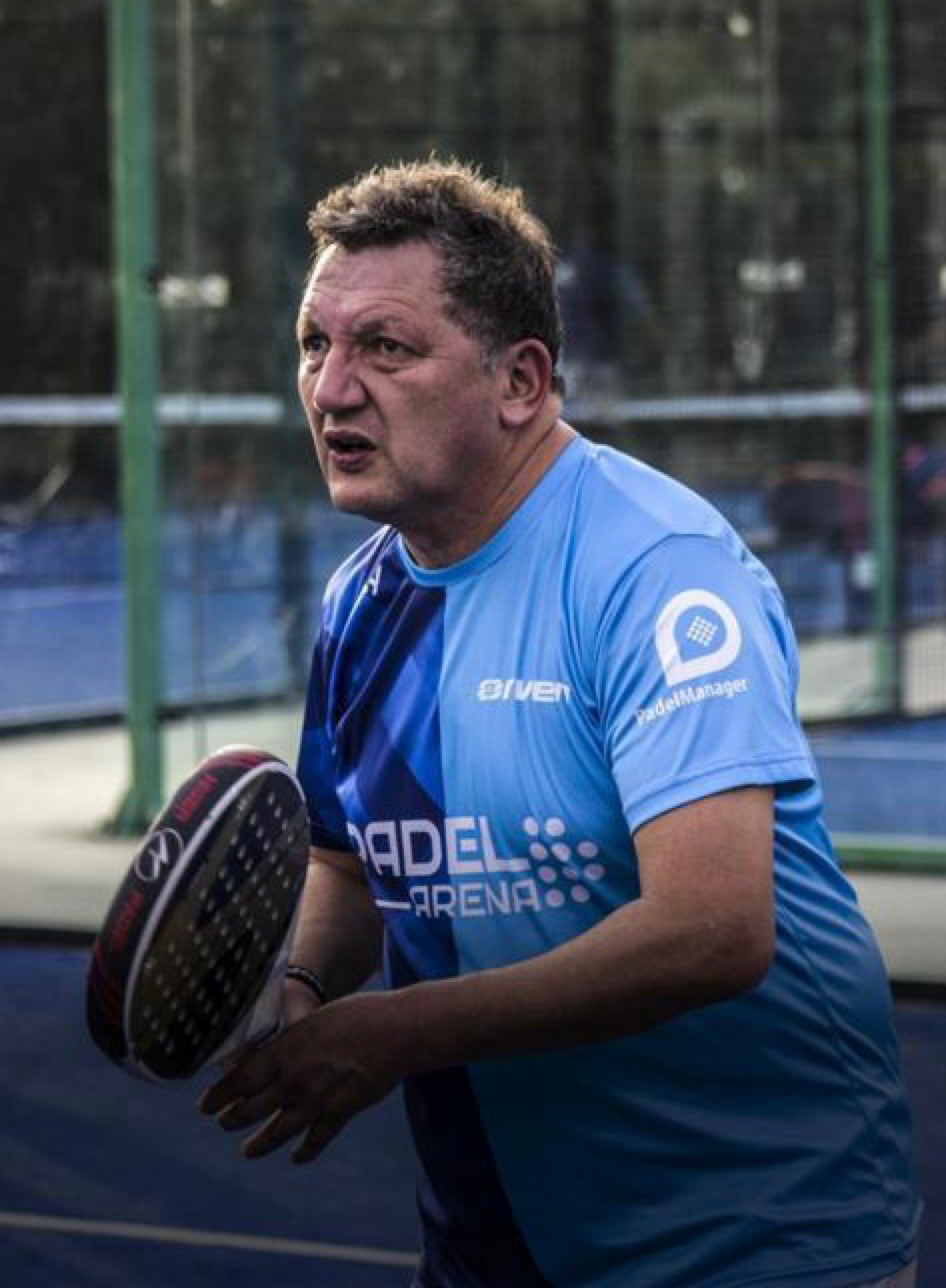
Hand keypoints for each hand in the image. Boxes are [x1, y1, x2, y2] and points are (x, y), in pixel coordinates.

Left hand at [199, 991, 406, 1164]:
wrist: (395, 1032)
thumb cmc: (356, 1015)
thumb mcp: (312, 1018)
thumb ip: (289, 1040)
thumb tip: (268, 1052)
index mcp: (284, 1052)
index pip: (239, 1081)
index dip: (218, 1096)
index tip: (205, 1105)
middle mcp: (293, 1081)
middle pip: (251, 1109)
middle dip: (233, 1119)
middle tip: (223, 1123)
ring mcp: (316, 1101)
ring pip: (278, 1131)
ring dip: (259, 1144)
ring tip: (247, 1151)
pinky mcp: (340, 1114)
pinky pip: (316, 1140)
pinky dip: (304, 1151)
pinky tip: (296, 1157)